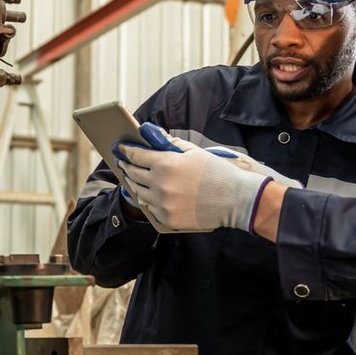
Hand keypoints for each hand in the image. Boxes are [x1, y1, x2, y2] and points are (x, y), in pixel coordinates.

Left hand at [116, 137, 281, 231]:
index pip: (137, 156)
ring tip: (132, 178)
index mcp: (166, 164)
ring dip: (134, 184)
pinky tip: (146, 194)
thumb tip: (153, 136)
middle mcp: (160, 184)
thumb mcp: (194, 152)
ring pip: (139, 193)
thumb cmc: (216, 172)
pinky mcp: (168, 218)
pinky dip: (147, 199)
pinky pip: (150, 208)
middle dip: (126, 166)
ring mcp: (163, 204)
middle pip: (134, 174)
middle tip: (122, 163)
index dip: (126, 151)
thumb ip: (170, 144)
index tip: (120, 149)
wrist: (236, 199)